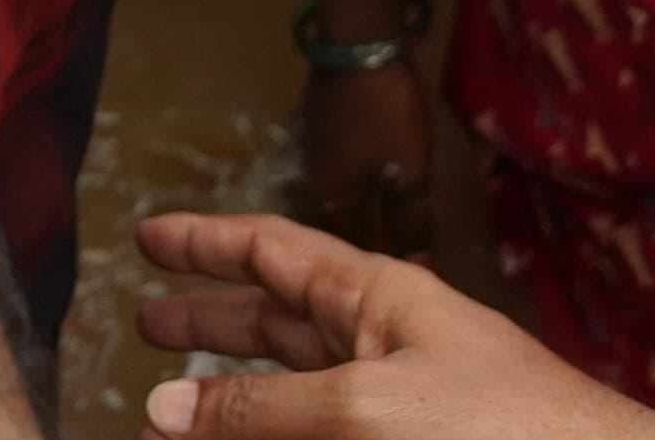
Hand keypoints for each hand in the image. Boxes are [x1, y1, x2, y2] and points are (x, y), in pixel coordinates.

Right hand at [134, 213, 654, 437]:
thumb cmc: (508, 428)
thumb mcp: (365, 406)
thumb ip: (260, 408)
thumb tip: (162, 407)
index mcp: (377, 297)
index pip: (272, 250)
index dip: (205, 241)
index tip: (148, 236)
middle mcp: (385, 346)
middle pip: (278, 320)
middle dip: (210, 322)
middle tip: (146, 324)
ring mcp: (403, 406)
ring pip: (298, 392)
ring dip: (233, 405)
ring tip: (174, 419)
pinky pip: (323, 433)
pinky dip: (276, 437)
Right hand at [294, 51, 436, 260]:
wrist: (357, 38)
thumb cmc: (385, 111)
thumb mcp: (410, 171)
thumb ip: (411, 220)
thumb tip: (420, 268)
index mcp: (327, 197)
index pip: (352, 245)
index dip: (383, 263)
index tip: (411, 277)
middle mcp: (311, 177)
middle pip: (340, 220)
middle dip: (365, 238)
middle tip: (399, 254)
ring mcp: (314, 145)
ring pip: (339, 192)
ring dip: (361, 209)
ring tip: (390, 219)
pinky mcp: (321, 120)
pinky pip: (340, 167)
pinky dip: (358, 180)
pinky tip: (374, 177)